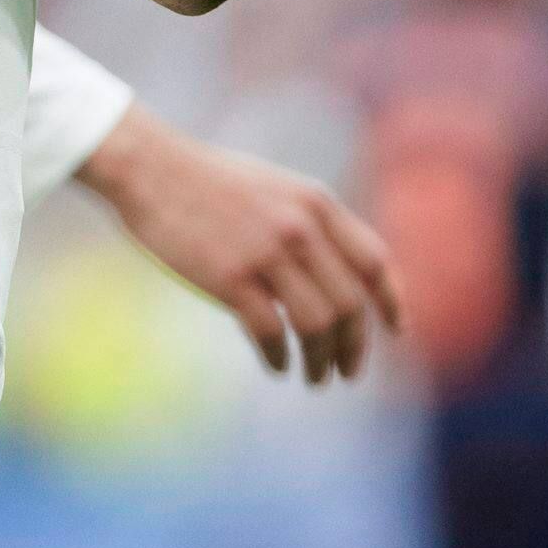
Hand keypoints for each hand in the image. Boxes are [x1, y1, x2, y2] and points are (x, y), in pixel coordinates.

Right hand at [76, 106, 403, 383]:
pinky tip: (277, 367)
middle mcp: (301, 227)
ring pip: (317, 325)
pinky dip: (280, 357)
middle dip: (355, 347)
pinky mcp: (231, 277)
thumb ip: (308, 221)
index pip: (375, 260)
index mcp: (317, 202)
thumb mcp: (274, 187)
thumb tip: (334, 273)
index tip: (396, 331)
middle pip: (350, 304)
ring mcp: (267, 252)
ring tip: (315, 379)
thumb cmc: (207, 181)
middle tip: (347, 373)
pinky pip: (270, 332)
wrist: (151, 169)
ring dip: (321, 361)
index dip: (392, 301)